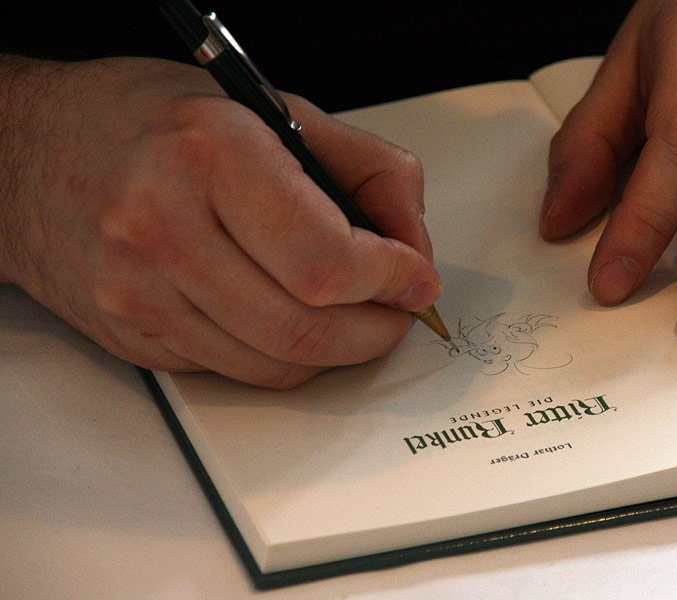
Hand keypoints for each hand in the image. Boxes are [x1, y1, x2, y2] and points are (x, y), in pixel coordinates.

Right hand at [0, 56, 440, 387]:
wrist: (28, 154)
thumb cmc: (149, 122)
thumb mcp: (271, 109)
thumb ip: (367, 168)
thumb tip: (413, 242)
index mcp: (209, 156)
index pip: (326, 260)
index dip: (391, 279)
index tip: (415, 279)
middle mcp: (163, 229)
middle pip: (307, 327)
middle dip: (377, 329)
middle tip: (398, 310)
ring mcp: (139, 294)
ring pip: (277, 364)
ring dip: (337, 351)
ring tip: (356, 317)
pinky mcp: (131, 337)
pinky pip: (236, 372)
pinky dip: (283, 356)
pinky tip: (291, 318)